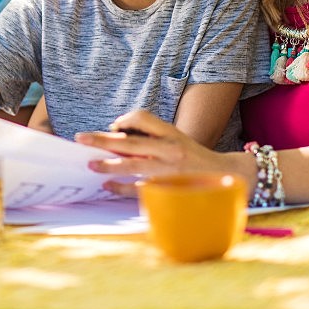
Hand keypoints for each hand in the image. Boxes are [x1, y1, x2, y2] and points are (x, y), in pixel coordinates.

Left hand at [74, 110, 226, 196]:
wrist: (228, 178)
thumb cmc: (194, 159)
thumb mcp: (177, 139)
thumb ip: (152, 137)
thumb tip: (117, 135)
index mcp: (172, 134)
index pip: (144, 118)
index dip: (125, 120)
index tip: (113, 126)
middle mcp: (170, 150)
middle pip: (131, 142)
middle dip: (103, 140)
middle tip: (81, 139)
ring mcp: (169, 171)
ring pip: (133, 165)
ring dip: (109, 165)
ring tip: (91, 164)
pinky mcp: (168, 190)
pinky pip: (139, 189)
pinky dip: (121, 187)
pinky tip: (107, 186)